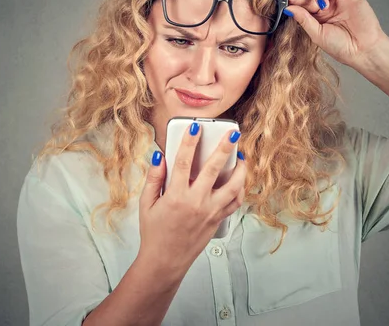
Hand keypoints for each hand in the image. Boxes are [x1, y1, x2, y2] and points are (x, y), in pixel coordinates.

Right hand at [138, 124, 245, 274]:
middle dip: (224, 148)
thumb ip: (154, 178)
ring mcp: (210, 212)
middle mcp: (196, 202)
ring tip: (241, 157)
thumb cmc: (154, 232)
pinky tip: (238, 180)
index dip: (189, 142)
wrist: (165, 261)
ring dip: (240, 170)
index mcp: (176, 196)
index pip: (183, 162)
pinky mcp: (217, 220)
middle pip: (214, 169)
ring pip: (233, 186)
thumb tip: (160, 156)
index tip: (195, 128)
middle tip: (232, 134)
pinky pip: (234, 202)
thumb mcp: (146, 204)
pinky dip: (239, 190)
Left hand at [277, 0, 387, 67]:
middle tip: (311, 6)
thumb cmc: (341, 47)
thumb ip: (304, 20)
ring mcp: (340, 0)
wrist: (363, 50)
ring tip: (324, 5)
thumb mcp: (317, 35)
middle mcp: (327, 7)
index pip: (301, 4)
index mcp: (316, 18)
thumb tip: (288, 8)